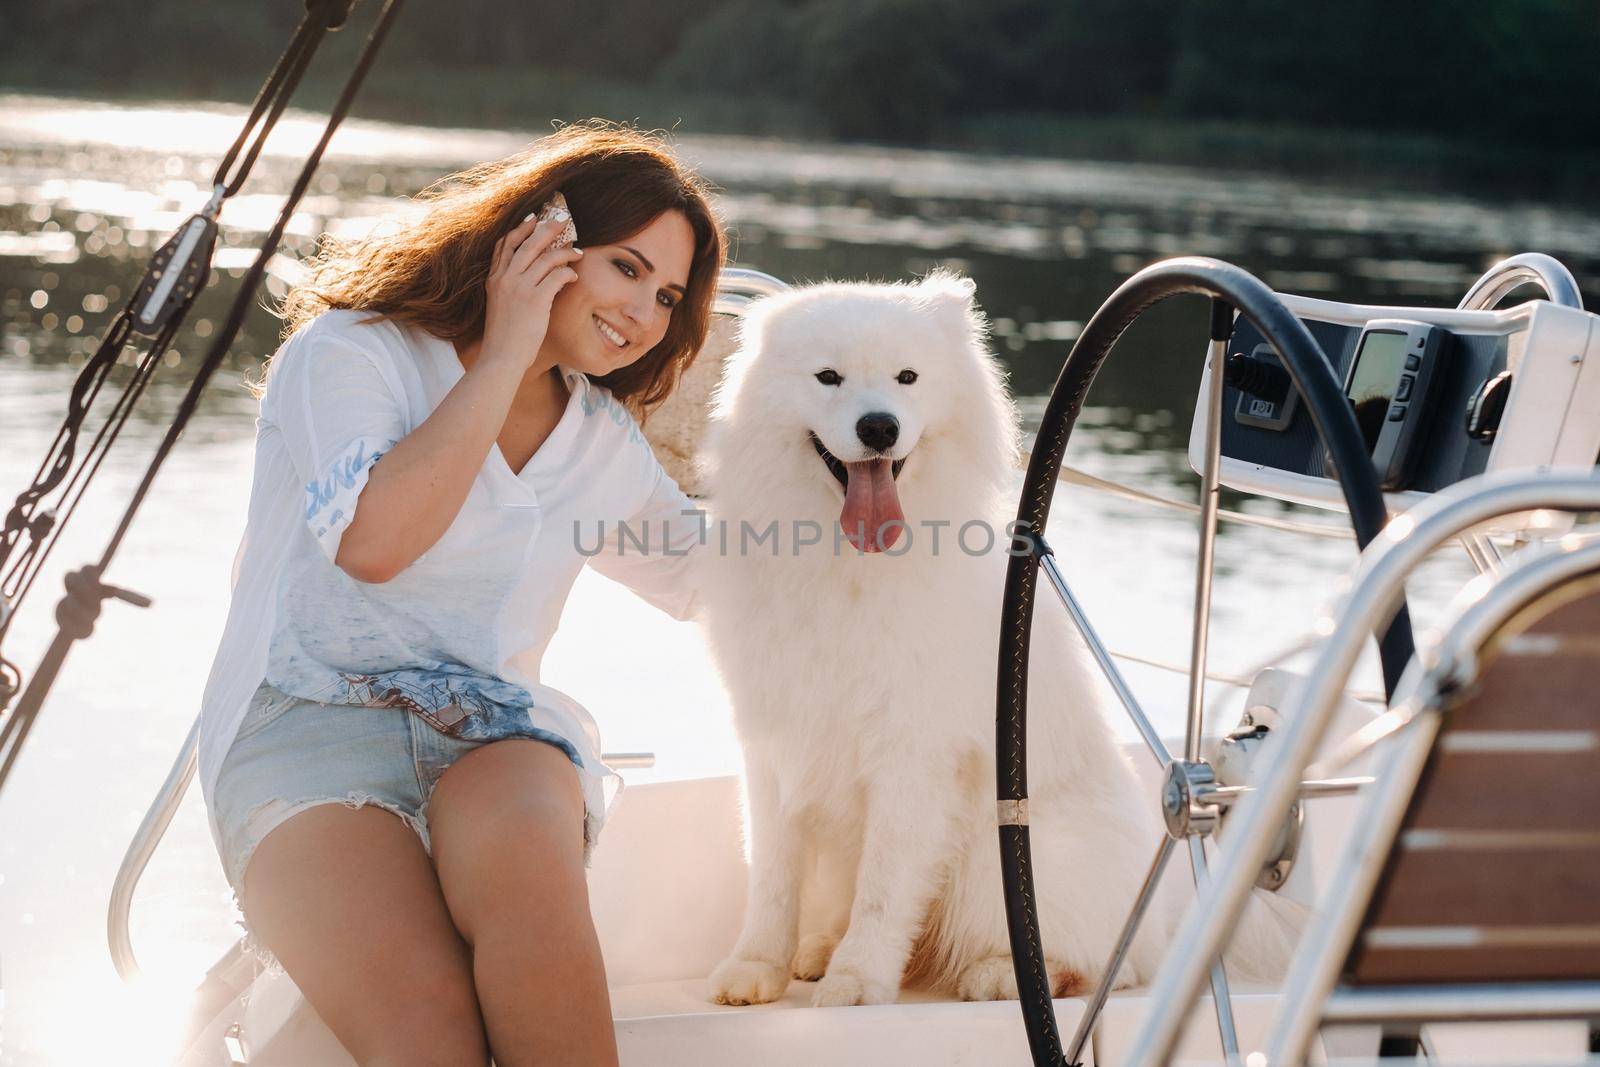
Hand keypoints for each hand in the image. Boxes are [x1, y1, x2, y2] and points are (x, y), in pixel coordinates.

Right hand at [479, 215, 584, 370]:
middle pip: (528, 243)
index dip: (520, 229)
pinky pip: (557, 276)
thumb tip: (532, 279)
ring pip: (546, 257)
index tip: (533, 219)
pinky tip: (573, 276)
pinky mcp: (535, 300)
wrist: (501, 358)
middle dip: (547, 228)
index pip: (505, 245)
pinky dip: (568, 272)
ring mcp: (519, 288)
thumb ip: (509, 289)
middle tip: (563, 221)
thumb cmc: (504, 338)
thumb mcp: (500, 306)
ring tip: (578, 252)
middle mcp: (505, 279)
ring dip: (565, 252)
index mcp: (494, 279)